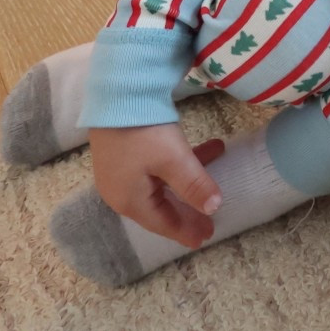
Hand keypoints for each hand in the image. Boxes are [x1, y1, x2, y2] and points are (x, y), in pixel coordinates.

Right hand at [89, 123, 226, 248]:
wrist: (115, 93)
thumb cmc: (143, 132)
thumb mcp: (174, 159)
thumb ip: (195, 185)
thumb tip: (214, 208)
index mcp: (130, 200)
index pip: (163, 223)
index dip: (186, 231)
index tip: (206, 238)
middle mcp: (121, 191)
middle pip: (161, 208)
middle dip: (187, 213)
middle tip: (210, 222)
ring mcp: (121, 171)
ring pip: (162, 186)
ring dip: (188, 185)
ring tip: (214, 185)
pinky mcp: (125, 152)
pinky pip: (158, 168)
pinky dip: (181, 165)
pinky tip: (209, 149)